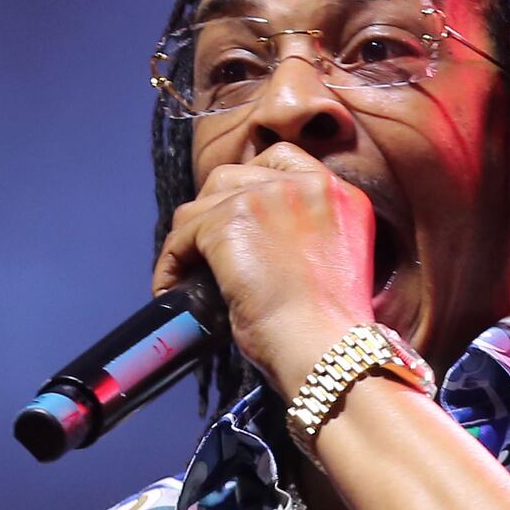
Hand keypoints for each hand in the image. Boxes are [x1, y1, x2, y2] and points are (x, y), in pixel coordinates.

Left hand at [156, 142, 379, 396]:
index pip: (282, 159)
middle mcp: (307, 184)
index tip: (234, 209)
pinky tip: (171, 287)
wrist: (326, 349)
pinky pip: (183, 233)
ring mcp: (267, 197)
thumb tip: (259, 239)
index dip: (250, 182)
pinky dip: (171, 262)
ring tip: (185, 273)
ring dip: (189, 238)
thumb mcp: (335, 263)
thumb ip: (307, 234)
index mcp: (339, 194)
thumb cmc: (330, 329)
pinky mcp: (231, 220)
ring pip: (203, 203)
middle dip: (213, 210)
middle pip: (235, 176)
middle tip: (204, 249)